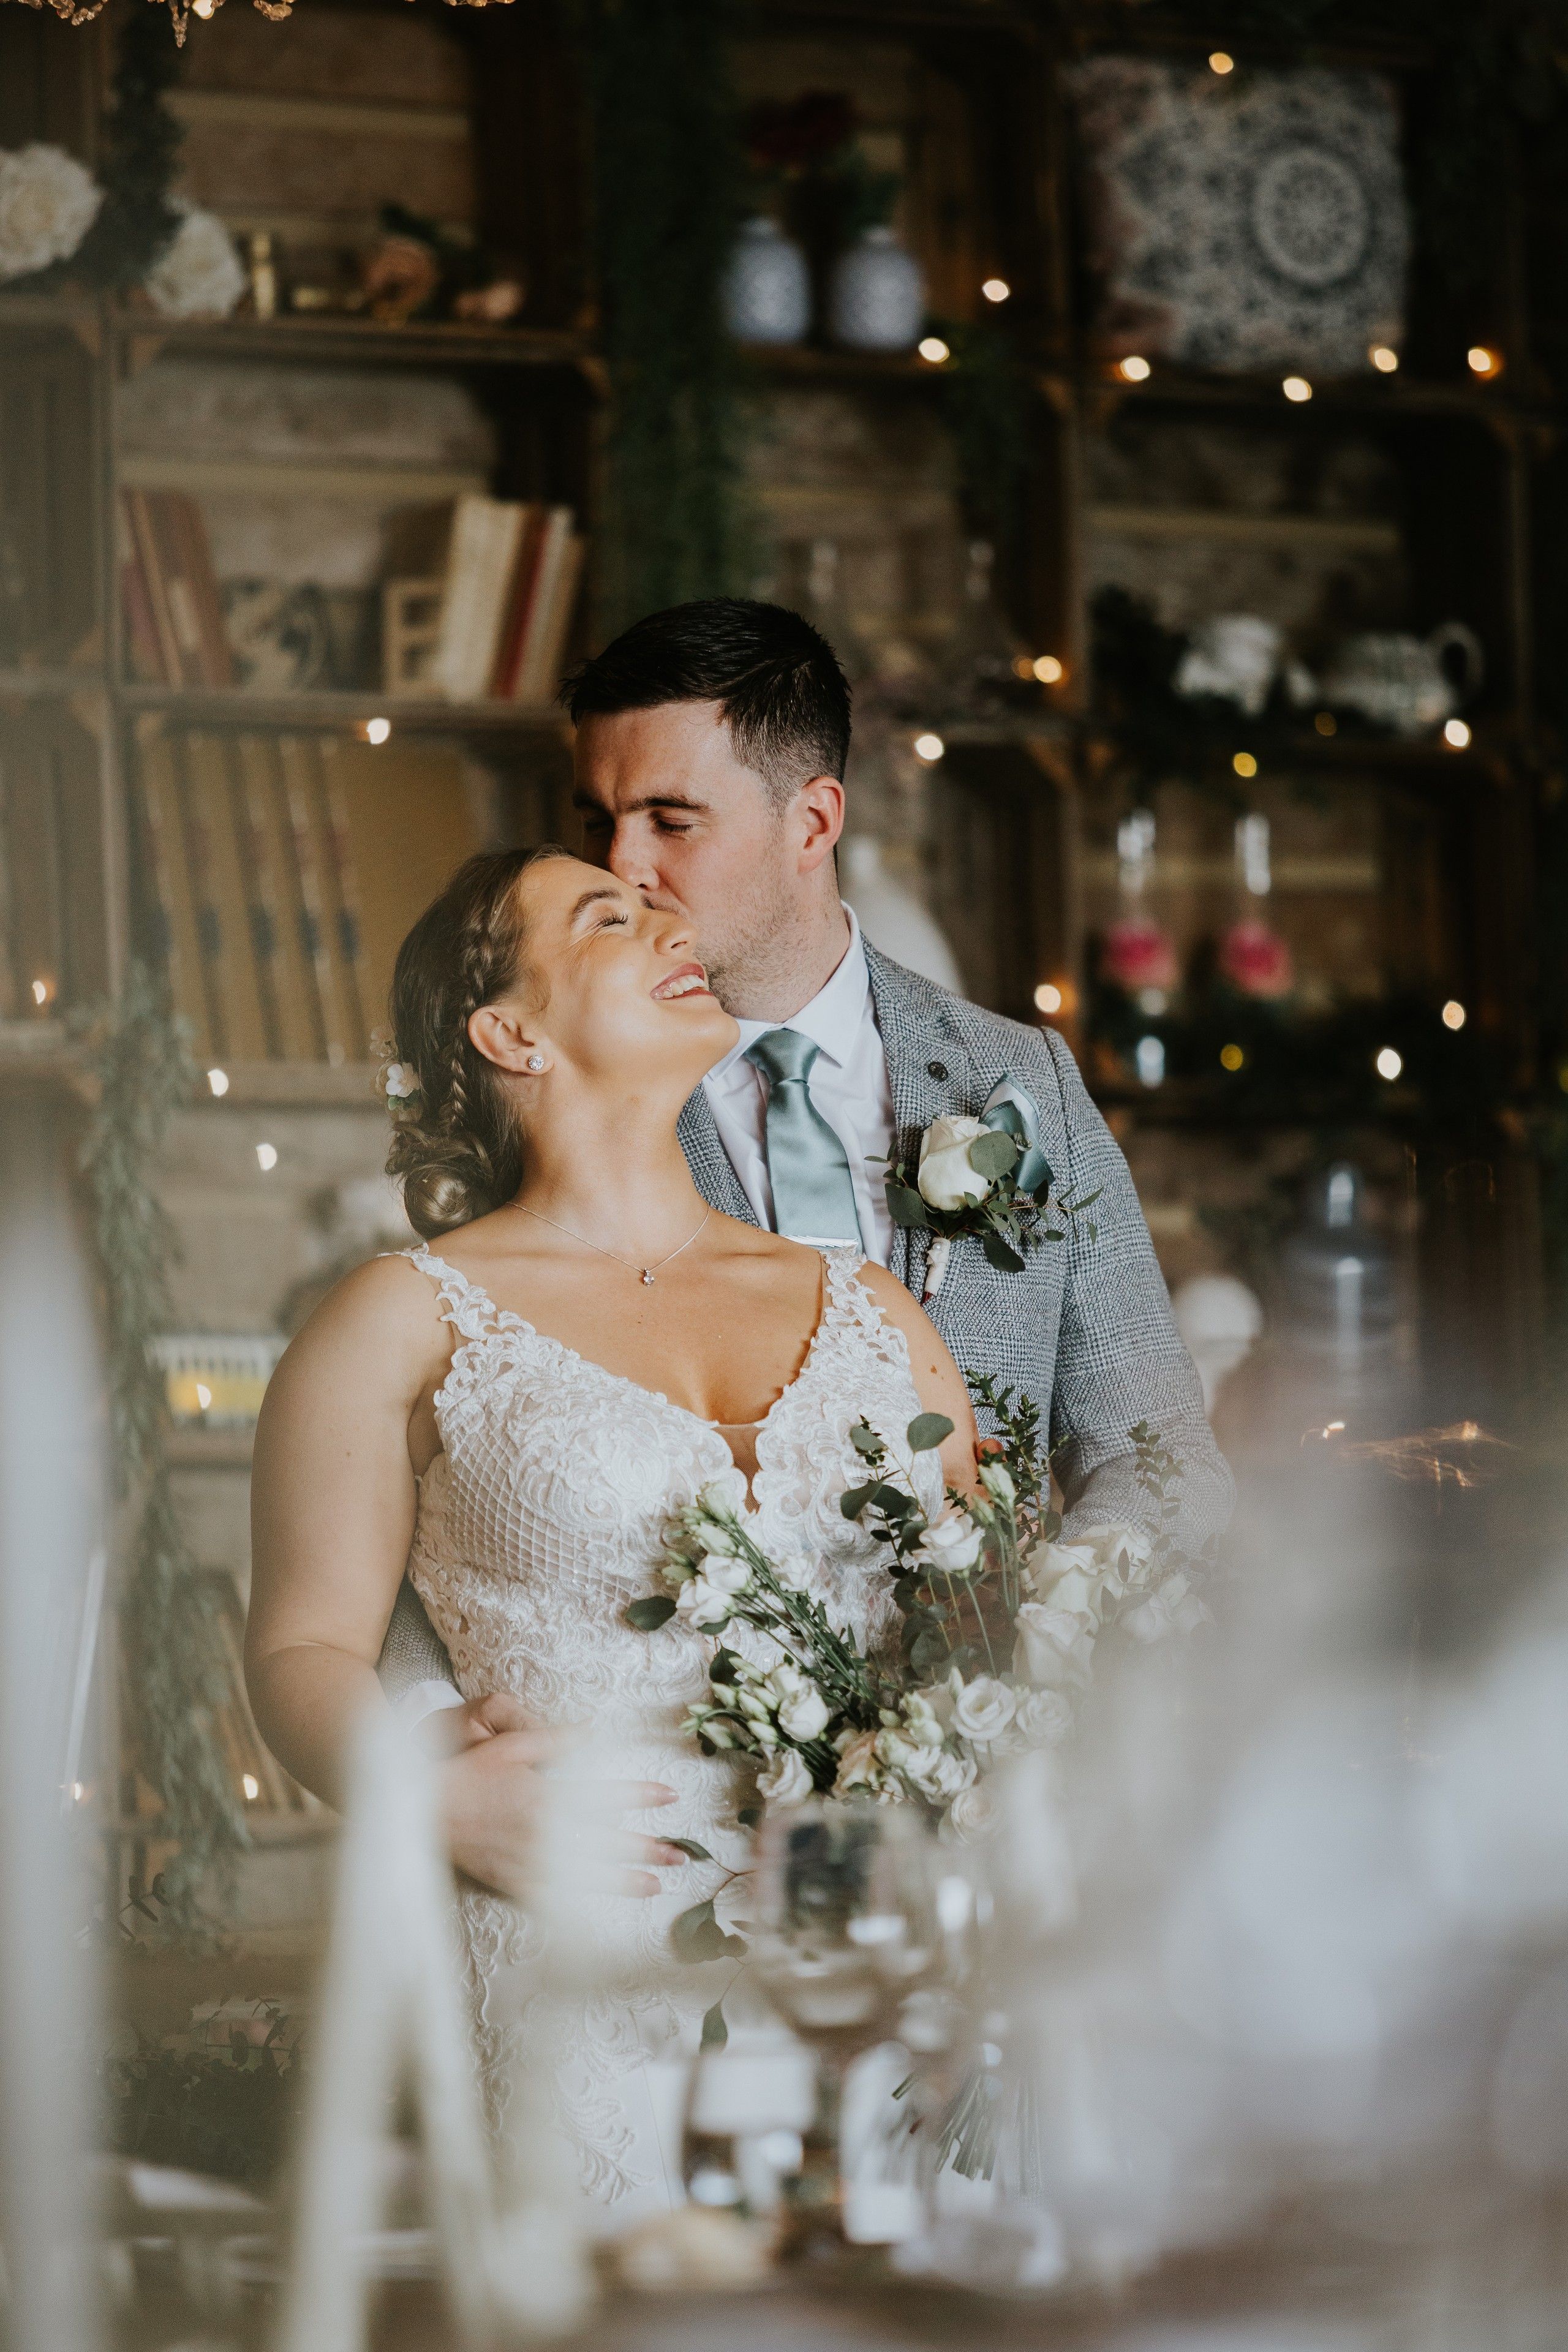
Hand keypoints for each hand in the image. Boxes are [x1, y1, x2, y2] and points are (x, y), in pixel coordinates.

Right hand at [433, 1692, 681, 1900]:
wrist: (416, 1808)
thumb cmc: (465, 1771)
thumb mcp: (510, 1745)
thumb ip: (555, 1741)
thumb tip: (592, 1730)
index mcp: (544, 1794)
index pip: (604, 1794)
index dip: (640, 1794)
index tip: (670, 1795)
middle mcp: (540, 1833)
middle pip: (604, 1841)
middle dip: (644, 1847)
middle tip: (679, 1855)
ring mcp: (526, 1862)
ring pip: (584, 1876)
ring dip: (622, 1880)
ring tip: (655, 1886)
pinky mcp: (509, 1881)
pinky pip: (551, 1898)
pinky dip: (578, 1905)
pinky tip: (600, 1908)